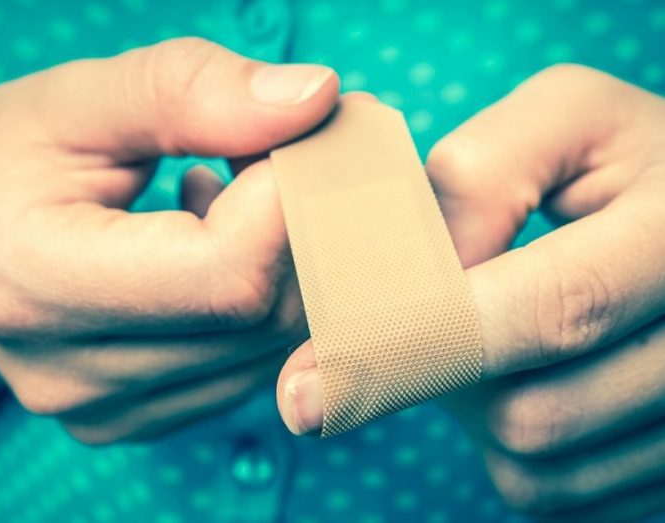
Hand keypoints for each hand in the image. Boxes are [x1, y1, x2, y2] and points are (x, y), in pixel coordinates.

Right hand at [0, 37, 338, 443]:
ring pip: (270, 346)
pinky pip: (251, 365)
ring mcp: (108, 409)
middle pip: (260, 316)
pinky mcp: (140, 418)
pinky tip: (220, 252)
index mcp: (36, 283)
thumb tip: (314, 98)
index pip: (226, 270)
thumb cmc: (11, 163)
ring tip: (234, 200)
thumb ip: (190, 93)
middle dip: (299, 228)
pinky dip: (262, 301)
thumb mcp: (77, 101)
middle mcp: (69, 374)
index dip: (288, 200)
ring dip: (284, 263)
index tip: (293, 140)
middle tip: (274, 160)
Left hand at [276, 65, 664, 521]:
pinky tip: (513, 375)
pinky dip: (502, 443)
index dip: (421, 338)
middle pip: (532, 413)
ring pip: (532, 462)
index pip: (552, 309)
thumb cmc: (616, 159)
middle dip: (437, 372)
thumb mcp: (563, 122)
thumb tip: (408, 273)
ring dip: (469, 405)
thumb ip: (479, 175)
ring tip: (480, 334)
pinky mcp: (658, 464)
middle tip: (413, 317)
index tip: (310, 375)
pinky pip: (549, 488)